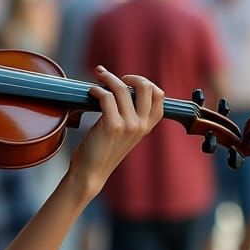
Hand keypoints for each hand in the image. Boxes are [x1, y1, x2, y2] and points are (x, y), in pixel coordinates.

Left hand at [66, 67, 164, 200]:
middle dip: (130, 76)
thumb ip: (128, 116)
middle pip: (146, 87)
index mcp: (146, 126)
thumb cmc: (101, 151)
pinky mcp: (112, 126)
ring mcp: (129, 125)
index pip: (159, 96)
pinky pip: (107, 97)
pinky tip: (91, 91)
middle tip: (112, 76)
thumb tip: (120, 88)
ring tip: (98, 76)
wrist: (90, 173)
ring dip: (108, 78)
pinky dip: (97, 89)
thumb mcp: (122, 133)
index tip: (128, 80)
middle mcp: (141, 125)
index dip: (145, 83)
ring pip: (122, 89)